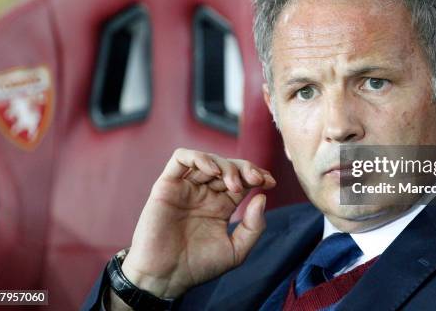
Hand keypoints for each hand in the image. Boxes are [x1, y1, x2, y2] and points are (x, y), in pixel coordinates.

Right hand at [118, 148, 275, 299]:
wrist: (165, 279)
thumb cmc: (198, 267)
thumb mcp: (235, 251)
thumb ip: (253, 226)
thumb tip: (262, 197)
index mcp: (222, 205)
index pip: (242, 179)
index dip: (258, 175)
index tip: (270, 182)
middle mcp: (205, 193)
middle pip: (228, 166)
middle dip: (246, 168)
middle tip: (256, 179)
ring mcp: (186, 188)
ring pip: (208, 159)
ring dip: (226, 166)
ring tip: (234, 184)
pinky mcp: (166, 186)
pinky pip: (180, 159)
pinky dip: (198, 157)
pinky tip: (212, 170)